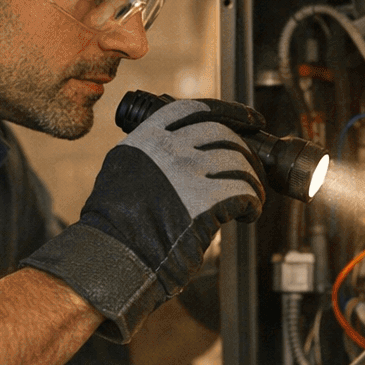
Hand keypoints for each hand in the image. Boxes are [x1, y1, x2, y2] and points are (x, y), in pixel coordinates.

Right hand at [21, 98, 263, 341]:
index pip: (197, 109)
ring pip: (239, 163)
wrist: (111, 255)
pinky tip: (247, 215)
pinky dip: (253, 204)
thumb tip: (179, 154)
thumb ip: (150, 155)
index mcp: (148, 137)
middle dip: (247, 153)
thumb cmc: (114, 224)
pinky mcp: (204, 201)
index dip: (231, 112)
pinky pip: (244, 192)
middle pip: (224, 136)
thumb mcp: (122, 170)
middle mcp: (169, 148)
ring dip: (253, 182)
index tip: (250, 120)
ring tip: (252, 199)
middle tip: (254, 171)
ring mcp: (187, 172)